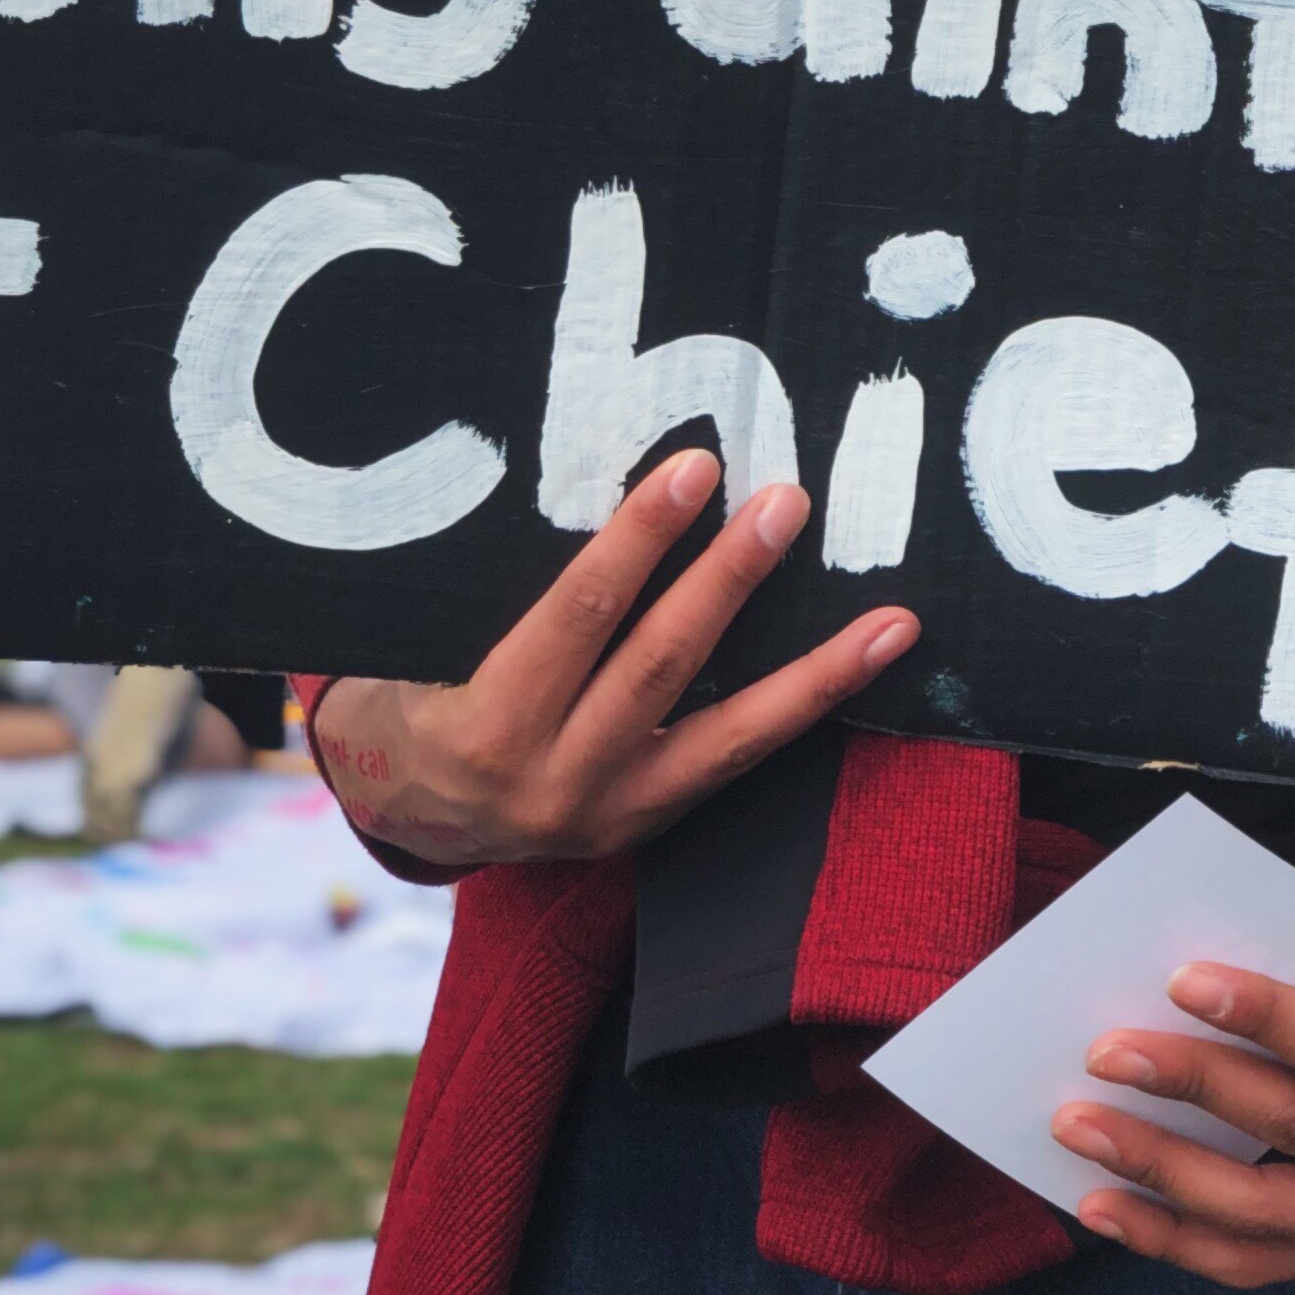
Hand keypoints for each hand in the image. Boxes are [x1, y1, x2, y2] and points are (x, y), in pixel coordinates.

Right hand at [310, 451, 915, 869]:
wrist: (402, 814)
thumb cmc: (407, 693)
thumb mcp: (415, 644)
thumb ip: (489, 588)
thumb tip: (571, 474)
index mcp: (486, 726)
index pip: (578, 617)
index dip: (638, 541)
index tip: (693, 469)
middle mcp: (554, 780)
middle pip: (660, 667)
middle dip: (729, 581)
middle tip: (788, 503)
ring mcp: (611, 814)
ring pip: (728, 734)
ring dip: (815, 673)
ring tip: (891, 621)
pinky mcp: (649, 825)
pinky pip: (734, 762)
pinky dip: (802, 713)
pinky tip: (864, 667)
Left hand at [1046, 920, 1294, 1287]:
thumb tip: (1196, 970)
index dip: (1268, 1016)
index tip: (1180, 980)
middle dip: (1193, 1087)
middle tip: (1105, 1052)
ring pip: (1263, 1214)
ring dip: (1161, 1173)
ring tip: (1082, 1131)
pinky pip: (1254, 1261)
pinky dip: (1173, 1238)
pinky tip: (1108, 1208)